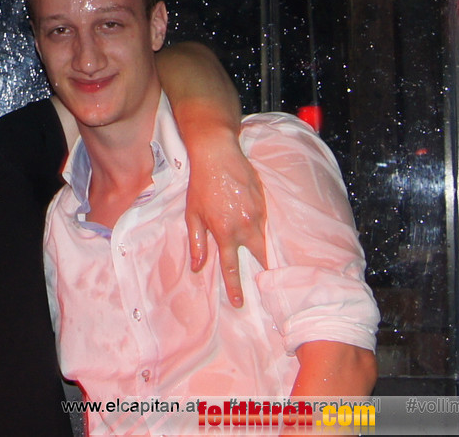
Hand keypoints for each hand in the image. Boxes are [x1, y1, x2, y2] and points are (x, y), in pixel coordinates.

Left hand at [184, 129, 266, 307]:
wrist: (217, 154)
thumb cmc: (201, 185)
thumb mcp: (193, 215)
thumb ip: (197, 243)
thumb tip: (197, 267)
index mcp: (225, 232)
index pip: (231, 267)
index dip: (236, 287)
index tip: (240, 303)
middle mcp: (245, 226)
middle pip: (259, 255)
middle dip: (263, 269)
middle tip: (265, 282)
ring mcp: (258, 213)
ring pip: (264, 237)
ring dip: (262, 246)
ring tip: (264, 256)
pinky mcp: (264, 201)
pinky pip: (266, 221)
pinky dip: (261, 227)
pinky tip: (256, 224)